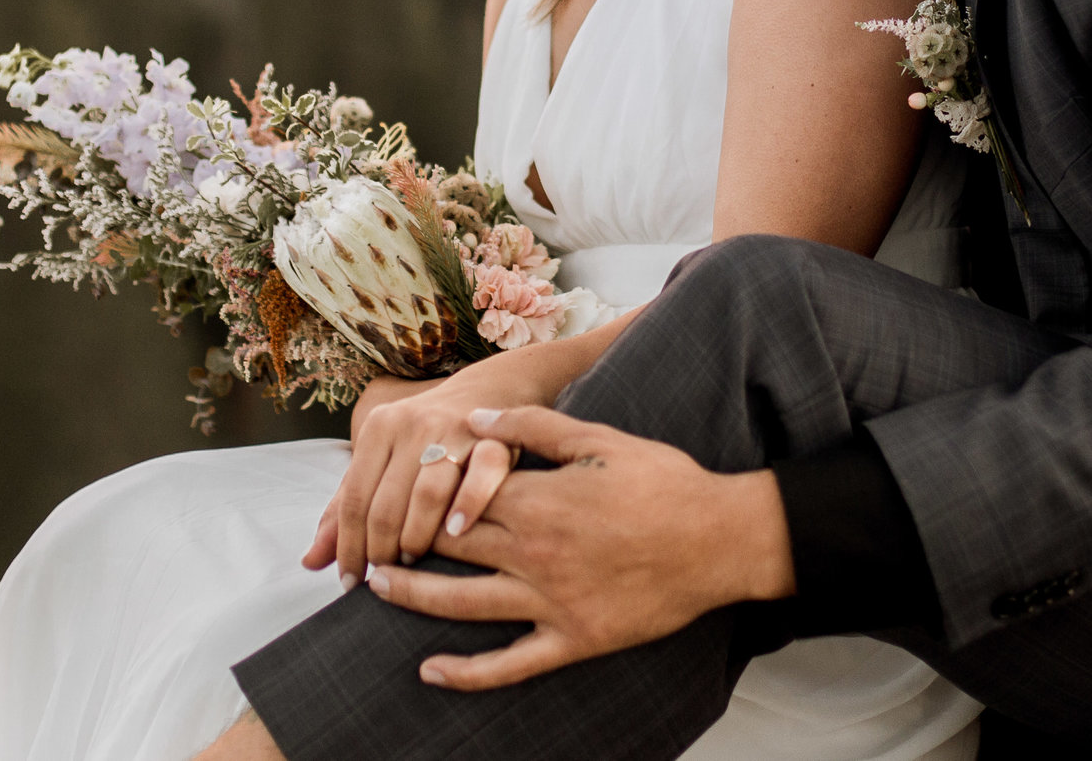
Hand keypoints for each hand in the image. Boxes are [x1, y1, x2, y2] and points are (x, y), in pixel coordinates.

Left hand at [307, 347, 576, 584]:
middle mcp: (413, 424)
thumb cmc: (427, 437)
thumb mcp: (381, 461)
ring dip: (417, 537)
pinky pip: (481, 477)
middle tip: (384, 575)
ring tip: (413, 559)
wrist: (491, 391)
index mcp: (379, 427)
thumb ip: (346, 509)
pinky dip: (467, 507)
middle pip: (386, 503)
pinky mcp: (494, 439)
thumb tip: (310, 562)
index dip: (347, 547)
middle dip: (380, 550)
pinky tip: (456, 533)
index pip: (353, 500)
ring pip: (427, 495)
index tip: (348, 583)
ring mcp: (455, 430)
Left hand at [361, 406, 795, 690]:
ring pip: (462, 604)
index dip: (424, 491)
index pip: (461, 495)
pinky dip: (465, 673)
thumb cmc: (666, 483)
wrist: (720, 540)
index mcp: (540, 500)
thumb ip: (537, 427)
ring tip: (379, 588)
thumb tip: (479, 418)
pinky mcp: (571, 639)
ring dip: (413, 597)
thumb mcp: (603, 438)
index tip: (398, 487)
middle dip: (404, 542)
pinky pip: (508, 664)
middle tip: (371, 540)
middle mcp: (534, 553)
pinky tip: (430, 671)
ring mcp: (549, 601)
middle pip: (449, 548)